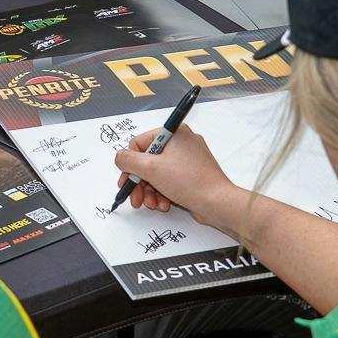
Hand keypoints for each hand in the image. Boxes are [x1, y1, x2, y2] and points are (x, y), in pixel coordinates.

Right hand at [115, 122, 245, 231]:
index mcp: (174, 133)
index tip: (127, 180)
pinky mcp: (192, 175)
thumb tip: (120, 157)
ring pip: (157, 174)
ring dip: (150, 191)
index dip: (130, 164)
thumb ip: (129, 160)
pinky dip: (162, 193)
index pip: (140, 143)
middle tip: (135, 198)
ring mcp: (188, 160)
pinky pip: (169, 181)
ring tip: (152, 205)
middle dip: (140, 182)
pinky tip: (164, 204)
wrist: (217, 203)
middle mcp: (182, 143)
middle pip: (148, 161)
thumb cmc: (189, 181)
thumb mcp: (151, 168)